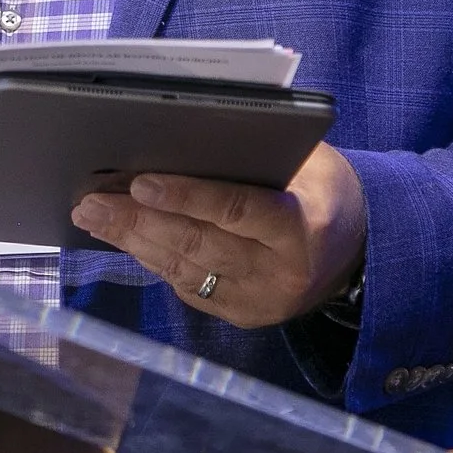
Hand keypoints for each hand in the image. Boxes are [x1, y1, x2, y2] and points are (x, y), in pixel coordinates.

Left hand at [70, 142, 366, 328]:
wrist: (361, 250)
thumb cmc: (326, 189)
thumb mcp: (310, 163)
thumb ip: (260, 153)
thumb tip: (184, 137)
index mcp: (302, 227)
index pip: (237, 210)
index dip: (186, 197)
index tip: (139, 182)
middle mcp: (280, 273)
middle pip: (198, 244)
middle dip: (138, 221)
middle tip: (91, 201)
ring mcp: (260, 302)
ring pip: (185, 269)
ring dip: (133, 242)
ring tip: (94, 216)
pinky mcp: (243, 315)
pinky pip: (188, 287)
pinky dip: (153, 260)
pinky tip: (125, 238)